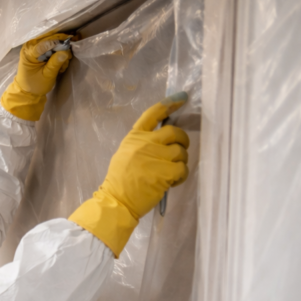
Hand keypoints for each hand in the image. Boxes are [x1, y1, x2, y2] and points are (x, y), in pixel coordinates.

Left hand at [0, 33, 72, 120]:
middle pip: (50, 38)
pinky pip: (51, 44)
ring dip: (60, 49)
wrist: (27, 90)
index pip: (46, 43)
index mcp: (29, 52)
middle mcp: (30, 45)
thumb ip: (55, 63)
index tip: (70, 45)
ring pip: (52, 40)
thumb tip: (65, 52)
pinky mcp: (38, 48)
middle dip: (61, 46)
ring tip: (63, 63)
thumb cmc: (35, 85)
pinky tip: (59, 62)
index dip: (59, 42)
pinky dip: (57, 51)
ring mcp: (34, 45)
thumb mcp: (47, 76)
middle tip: (68, 57)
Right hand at [99, 93, 189, 219]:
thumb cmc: (120, 182)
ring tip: (171, 173)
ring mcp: (155, 157)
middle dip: (182, 141)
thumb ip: (142, 144)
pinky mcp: (165, 172)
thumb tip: (165, 140)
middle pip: (174, 132)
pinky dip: (181, 176)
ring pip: (181, 152)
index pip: (153, 113)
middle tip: (180, 151)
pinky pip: (183, 168)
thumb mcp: (125, 155)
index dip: (170, 104)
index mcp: (134, 138)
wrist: (116, 202)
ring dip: (180, 162)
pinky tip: (172, 182)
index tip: (182, 98)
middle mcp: (145, 143)